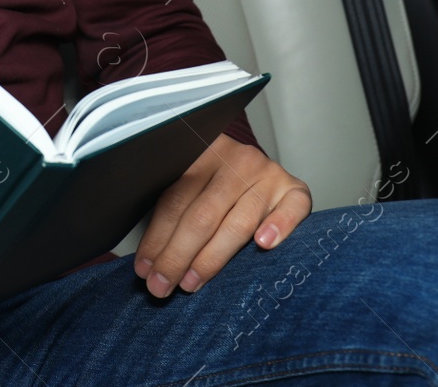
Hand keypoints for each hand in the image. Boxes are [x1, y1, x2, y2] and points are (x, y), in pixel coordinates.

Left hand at [133, 133, 310, 297]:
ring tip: (192, 282)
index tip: (144, 269)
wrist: (260, 171)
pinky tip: (264, 244)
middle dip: (178, 255)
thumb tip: (146, 262)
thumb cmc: (216, 188)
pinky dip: (279, 225)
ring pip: (238, 221)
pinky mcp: (294, 188)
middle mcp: (236, 160)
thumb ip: (174, 212)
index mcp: (201, 152)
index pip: (175, 200)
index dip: (157, 237)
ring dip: (212, 257)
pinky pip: (292, 207)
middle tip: (162, 285)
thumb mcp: (191, 188)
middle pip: (203, 214)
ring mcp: (267, 173)